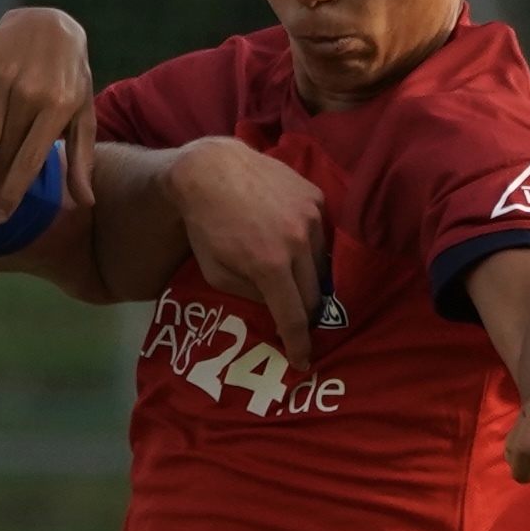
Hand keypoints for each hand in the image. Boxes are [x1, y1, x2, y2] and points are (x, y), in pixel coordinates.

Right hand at [0, 6, 94, 221]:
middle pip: (4, 153)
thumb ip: (82, 156)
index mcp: (57, 108)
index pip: (31, 159)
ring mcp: (4, 78)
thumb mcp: (82, 111)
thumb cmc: (69, 73)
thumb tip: (86, 203)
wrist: (51, 21)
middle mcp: (30, 95)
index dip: (13, 190)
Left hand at [168, 140, 329, 364]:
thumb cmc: (206, 227)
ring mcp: (312, 216)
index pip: (294, 316)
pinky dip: (310, 247)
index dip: (299, 344)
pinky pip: (322, 235)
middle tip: (295, 320)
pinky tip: (292, 245)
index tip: (302, 360)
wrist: (212, 170)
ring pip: (322, 265)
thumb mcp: (217, 273)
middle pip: (314, 295)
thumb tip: (276, 307)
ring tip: (292, 280)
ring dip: (308, 278)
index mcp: (270, 266)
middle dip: (305, 313)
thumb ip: (250, 296)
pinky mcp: (316, 197)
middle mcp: (298, 242)